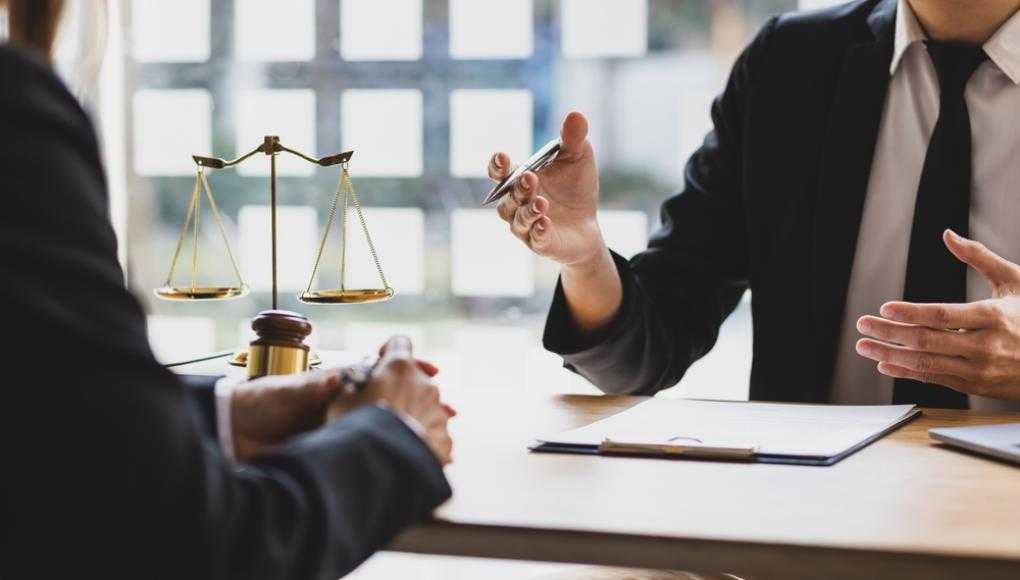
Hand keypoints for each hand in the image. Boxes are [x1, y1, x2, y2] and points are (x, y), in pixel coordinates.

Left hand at [230, 357, 441, 460]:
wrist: (231, 434)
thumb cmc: (260, 403)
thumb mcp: (291, 390)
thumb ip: (319, 385)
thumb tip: (345, 375)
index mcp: (338, 383)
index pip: (383, 371)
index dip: (410, 367)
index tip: (434, 369)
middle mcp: (345, 403)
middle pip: (394, 400)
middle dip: (425, 404)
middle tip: (451, 412)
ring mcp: (342, 427)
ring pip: (388, 426)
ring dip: (416, 430)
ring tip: (444, 440)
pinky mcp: (335, 449)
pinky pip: (371, 449)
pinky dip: (395, 452)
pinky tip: (414, 459)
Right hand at [328, 336, 454, 464]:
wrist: (378, 465)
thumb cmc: (353, 428)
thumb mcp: (340, 401)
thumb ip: (352, 386)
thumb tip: (351, 384)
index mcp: (399, 367)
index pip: (399, 343)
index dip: (388, 352)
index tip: (379, 367)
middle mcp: (424, 384)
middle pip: (414, 378)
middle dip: (400, 389)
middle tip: (380, 409)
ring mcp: (438, 412)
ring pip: (426, 407)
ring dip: (412, 415)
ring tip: (390, 436)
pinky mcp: (444, 438)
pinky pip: (433, 434)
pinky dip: (421, 440)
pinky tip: (403, 453)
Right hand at [488, 111, 604, 267]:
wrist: (588, 224)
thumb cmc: (574, 188)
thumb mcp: (577, 158)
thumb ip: (572, 139)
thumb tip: (575, 114)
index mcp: (519, 180)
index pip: (500, 173)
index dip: (497, 166)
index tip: (502, 157)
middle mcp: (516, 204)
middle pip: (507, 198)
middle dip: (518, 188)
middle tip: (531, 178)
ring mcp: (526, 226)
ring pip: (517, 220)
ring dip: (527, 210)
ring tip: (542, 202)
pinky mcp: (541, 244)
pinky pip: (535, 239)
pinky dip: (539, 230)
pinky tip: (545, 222)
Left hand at [856, 230, 1019, 400]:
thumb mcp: (1015, 280)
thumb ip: (979, 257)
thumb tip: (948, 234)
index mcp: (994, 317)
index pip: (943, 316)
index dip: (911, 313)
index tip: (884, 308)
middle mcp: (986, 346)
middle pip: (927, 341)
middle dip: (889, 334)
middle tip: (862, 325)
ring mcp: (981, 370)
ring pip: (927, 364)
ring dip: (891, 356)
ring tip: (865, 346)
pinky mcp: (977, 386)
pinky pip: (936, 379)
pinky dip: (908, 373)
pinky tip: (886, 364)